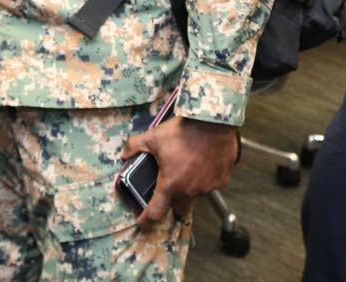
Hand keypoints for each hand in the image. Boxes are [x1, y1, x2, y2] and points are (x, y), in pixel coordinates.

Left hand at [122, 116, 239, 224]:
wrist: (213, 124)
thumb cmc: (182, 131)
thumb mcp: (152, 136)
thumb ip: (134, 146)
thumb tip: (125, 154)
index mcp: (170, 183)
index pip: (156, 210)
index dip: (146, 219)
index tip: (142, 222)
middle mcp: (190, 190)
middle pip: (179, 208)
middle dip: (173, 204)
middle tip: (169, 190)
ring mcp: (207, 188)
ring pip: (195, 194)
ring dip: (190, 186)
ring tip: (186, 165)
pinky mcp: (221, 181)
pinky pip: (210, 185)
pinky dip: (204, 178)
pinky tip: (200, 163)